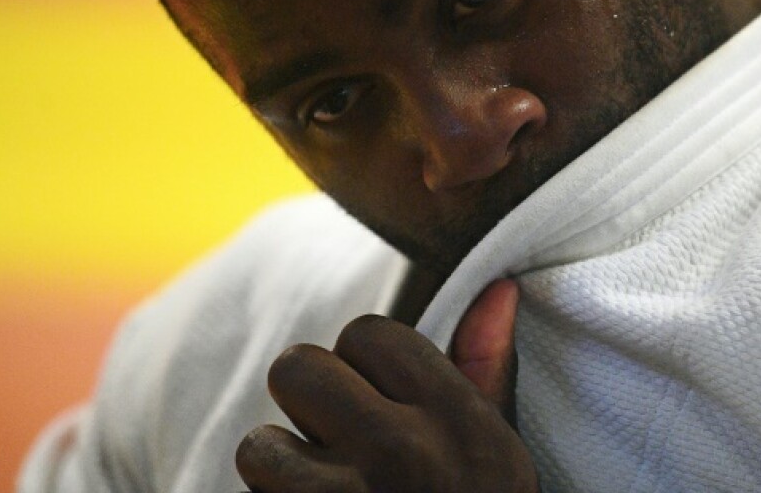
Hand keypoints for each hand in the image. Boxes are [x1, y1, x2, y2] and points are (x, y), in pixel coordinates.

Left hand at [236, 279, 537, 491]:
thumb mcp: (499, 458)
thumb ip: (487, 370)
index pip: (369, 333)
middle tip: (338, 446)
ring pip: (259, 447)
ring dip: (280, 474)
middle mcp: (403, 456)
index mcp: (459, 424)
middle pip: (297, 369)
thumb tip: (500, 286)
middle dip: (309, 405)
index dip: (364, 364)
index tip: (383, 404)